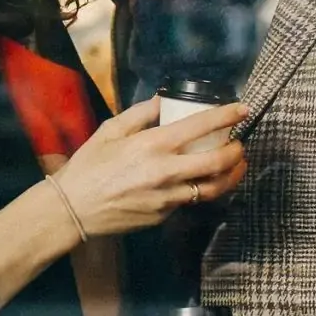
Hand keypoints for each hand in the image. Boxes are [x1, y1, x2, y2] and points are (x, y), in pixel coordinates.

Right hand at [50, 97, 249, 237]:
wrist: (74, 210)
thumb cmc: (89, 166)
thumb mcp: (110, 131)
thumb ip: (140, 114)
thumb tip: (162, 100)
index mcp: (153, 145)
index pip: (200, 126)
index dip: (226, 116)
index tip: (241, 109)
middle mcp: (166, 171)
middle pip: (217, 162)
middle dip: (237, 151)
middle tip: (241, 144)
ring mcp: (168, 197)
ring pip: (213, 188)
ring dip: (231, 175)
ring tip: (236, 166)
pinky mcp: (165, 215)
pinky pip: (190, 200)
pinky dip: (201, 188)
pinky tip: (202, 181)